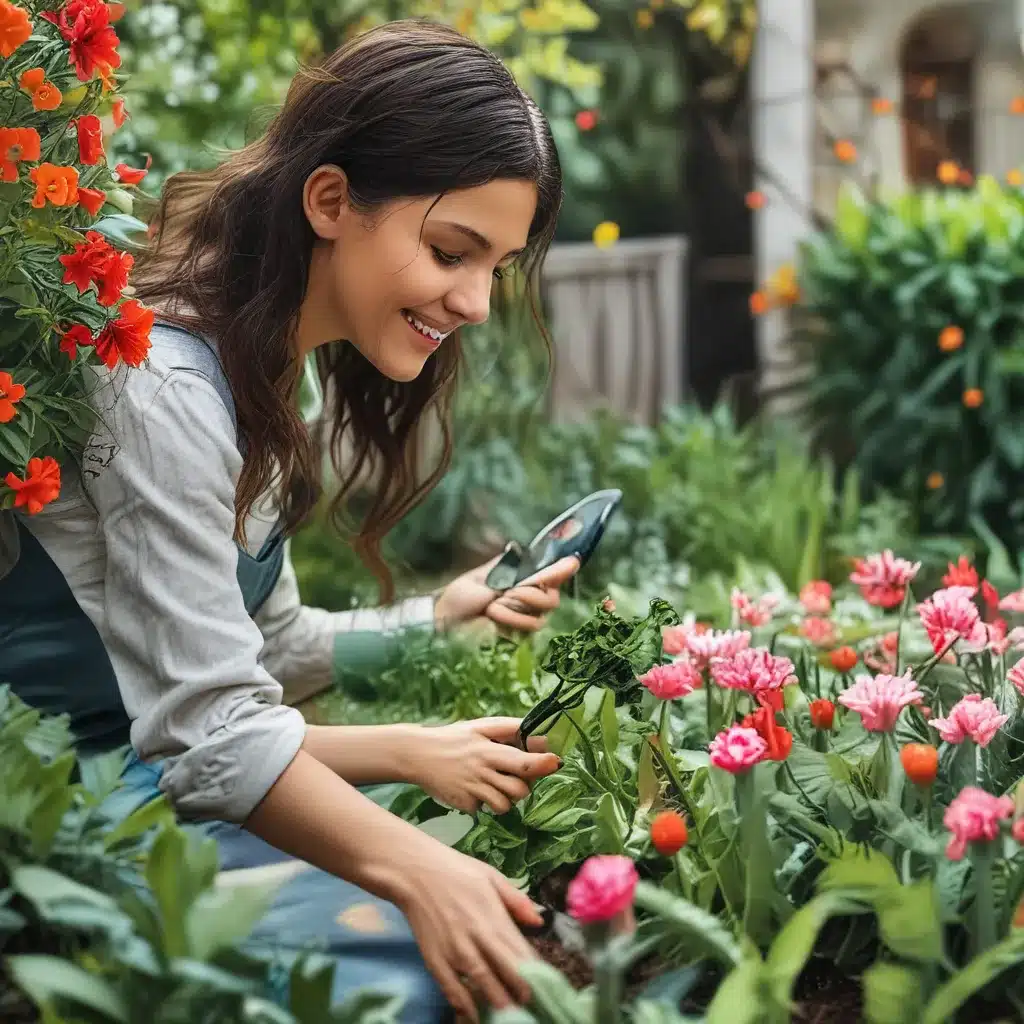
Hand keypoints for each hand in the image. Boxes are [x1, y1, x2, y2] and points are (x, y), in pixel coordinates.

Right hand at [388, 838, 543, 1018]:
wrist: (413, 872)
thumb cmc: (455, 871)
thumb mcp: (490, 876)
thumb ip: (516, 900)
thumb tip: (539, 921)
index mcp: (495, 917)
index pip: (522, 952)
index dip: (536, 973)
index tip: (546, 986)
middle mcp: (478, 937)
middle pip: (507, 972)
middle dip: (522, 992)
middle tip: (533, 1006)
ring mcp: (455, 951)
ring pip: (483, 984)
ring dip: (500, 1002)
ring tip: (512, 1015)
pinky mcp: (435, 960)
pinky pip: (452, 989)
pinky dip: (465, 1006)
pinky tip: (474, 1015)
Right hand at [406, 717, 559, 814]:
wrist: (416, 754)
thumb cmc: (454, 738)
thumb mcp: (480, 727)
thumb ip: (512, 730)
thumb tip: (542, 738)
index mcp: (488, 749)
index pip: (523, 761)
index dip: (543, 763)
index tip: (555, 762)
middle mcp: (482, 771)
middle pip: (520, 789)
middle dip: (525, 786)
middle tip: (517, 777)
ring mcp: (472, 790)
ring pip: (506, 805)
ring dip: (506, 797)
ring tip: (494, 783)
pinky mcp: (464, 805)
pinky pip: (485, 809)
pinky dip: (485, 802)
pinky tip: (474, 789)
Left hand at [434, 555, 579, 632]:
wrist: (446, 621)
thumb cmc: (462, 595)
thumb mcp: (487, 575)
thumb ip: (512, 567)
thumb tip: (521, 547)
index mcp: (522, 579)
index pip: (553, 573)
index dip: (563, 568)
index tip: (571, 563)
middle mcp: (529, 598)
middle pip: (553, 595)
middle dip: (531, 591)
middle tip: (508, 591)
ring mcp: (526, 618)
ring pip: (543, 611)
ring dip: (515, 606)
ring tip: (492, 605)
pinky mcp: (521, 636)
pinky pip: (531, 626)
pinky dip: (510, 619)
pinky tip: (493, 616)